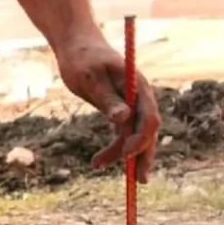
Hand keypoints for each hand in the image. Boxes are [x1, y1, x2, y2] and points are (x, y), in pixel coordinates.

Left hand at [55, 33, 160, 183]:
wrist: (76, 44)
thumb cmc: (82, 58)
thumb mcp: (89, 77)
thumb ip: (107, 98)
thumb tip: (124, 120)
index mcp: (137, 86)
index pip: (148, 117)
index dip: (141, 138)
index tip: (126, 155)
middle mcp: (139, 96)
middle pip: (147, 130)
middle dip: (143, 155)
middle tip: (139, 180)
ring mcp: (131, 103)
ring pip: (135, 135)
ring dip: (126, 156)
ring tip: (104, 170)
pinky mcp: (119, 108)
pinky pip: (123, 133)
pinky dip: (115, 147)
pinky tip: (98, 162)